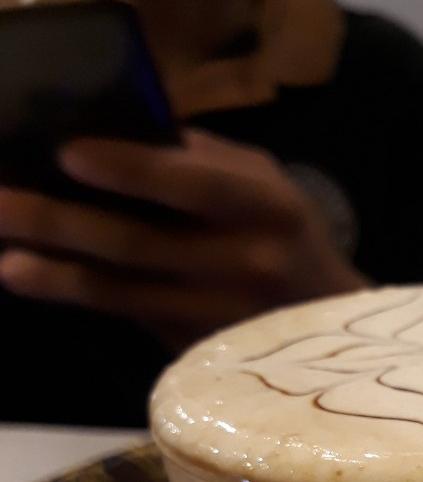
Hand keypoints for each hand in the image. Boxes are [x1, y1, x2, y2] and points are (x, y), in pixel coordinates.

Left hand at [0, 130, 367, 351]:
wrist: (331, 332)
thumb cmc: (287, 236)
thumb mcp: (266, 185)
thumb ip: (199, 160)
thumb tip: (107, 129)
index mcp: (268, 207)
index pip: (194, 185)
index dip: (130, 170)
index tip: (66, 153)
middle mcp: (246, 265)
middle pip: (140, 243)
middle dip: (61, 222)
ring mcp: (221, 319)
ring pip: (124, 293)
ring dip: (56, 273)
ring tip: (5, 257)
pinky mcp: (200, 352)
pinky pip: (128, 318)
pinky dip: (77, 296)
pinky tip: (32, 276)